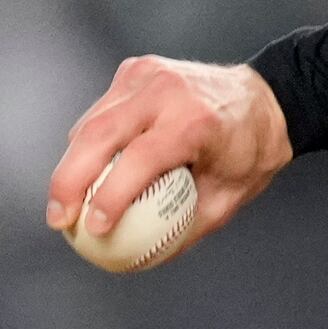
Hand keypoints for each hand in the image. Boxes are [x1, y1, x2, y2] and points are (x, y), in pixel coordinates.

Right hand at [44, 58, 293, 259]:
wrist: (269, 98)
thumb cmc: (251, 152)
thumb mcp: (230, 197)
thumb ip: (186, 227)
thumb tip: (140, 260)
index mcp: (196, 120)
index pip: (139, 159)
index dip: (110, 196)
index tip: (94, 229)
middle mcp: (168, 90)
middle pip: (99, 134)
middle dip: (68, 181)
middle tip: (58, 220)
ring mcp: (149, 73)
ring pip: (92, 121)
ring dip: (71, 162)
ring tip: (63, 204)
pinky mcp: (137, 68)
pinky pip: (101, 110)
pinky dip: (88, 141)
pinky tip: (83, 173)